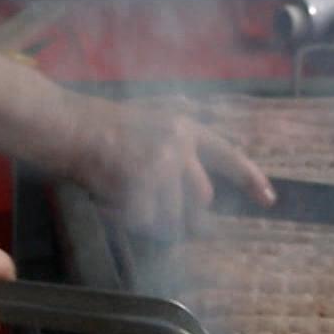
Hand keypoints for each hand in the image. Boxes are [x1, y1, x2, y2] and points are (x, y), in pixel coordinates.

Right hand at [68, 98, 274, 234]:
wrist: (65, 125)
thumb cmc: (97, 122)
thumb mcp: (144, 111)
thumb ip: (173, 119)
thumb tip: (195, 120)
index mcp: (184, 126)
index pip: (229, 156)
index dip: (251, 179)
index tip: (269, 199)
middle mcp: (180, 145)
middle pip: (201, 201)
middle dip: (183, 216)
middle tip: (153, 211)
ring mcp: (163, 164)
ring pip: (173, 216)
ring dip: (151, 218)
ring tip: (124, 197)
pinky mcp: (144, 182)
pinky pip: (146, 221)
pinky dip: (129, 218)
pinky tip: (111, 199)